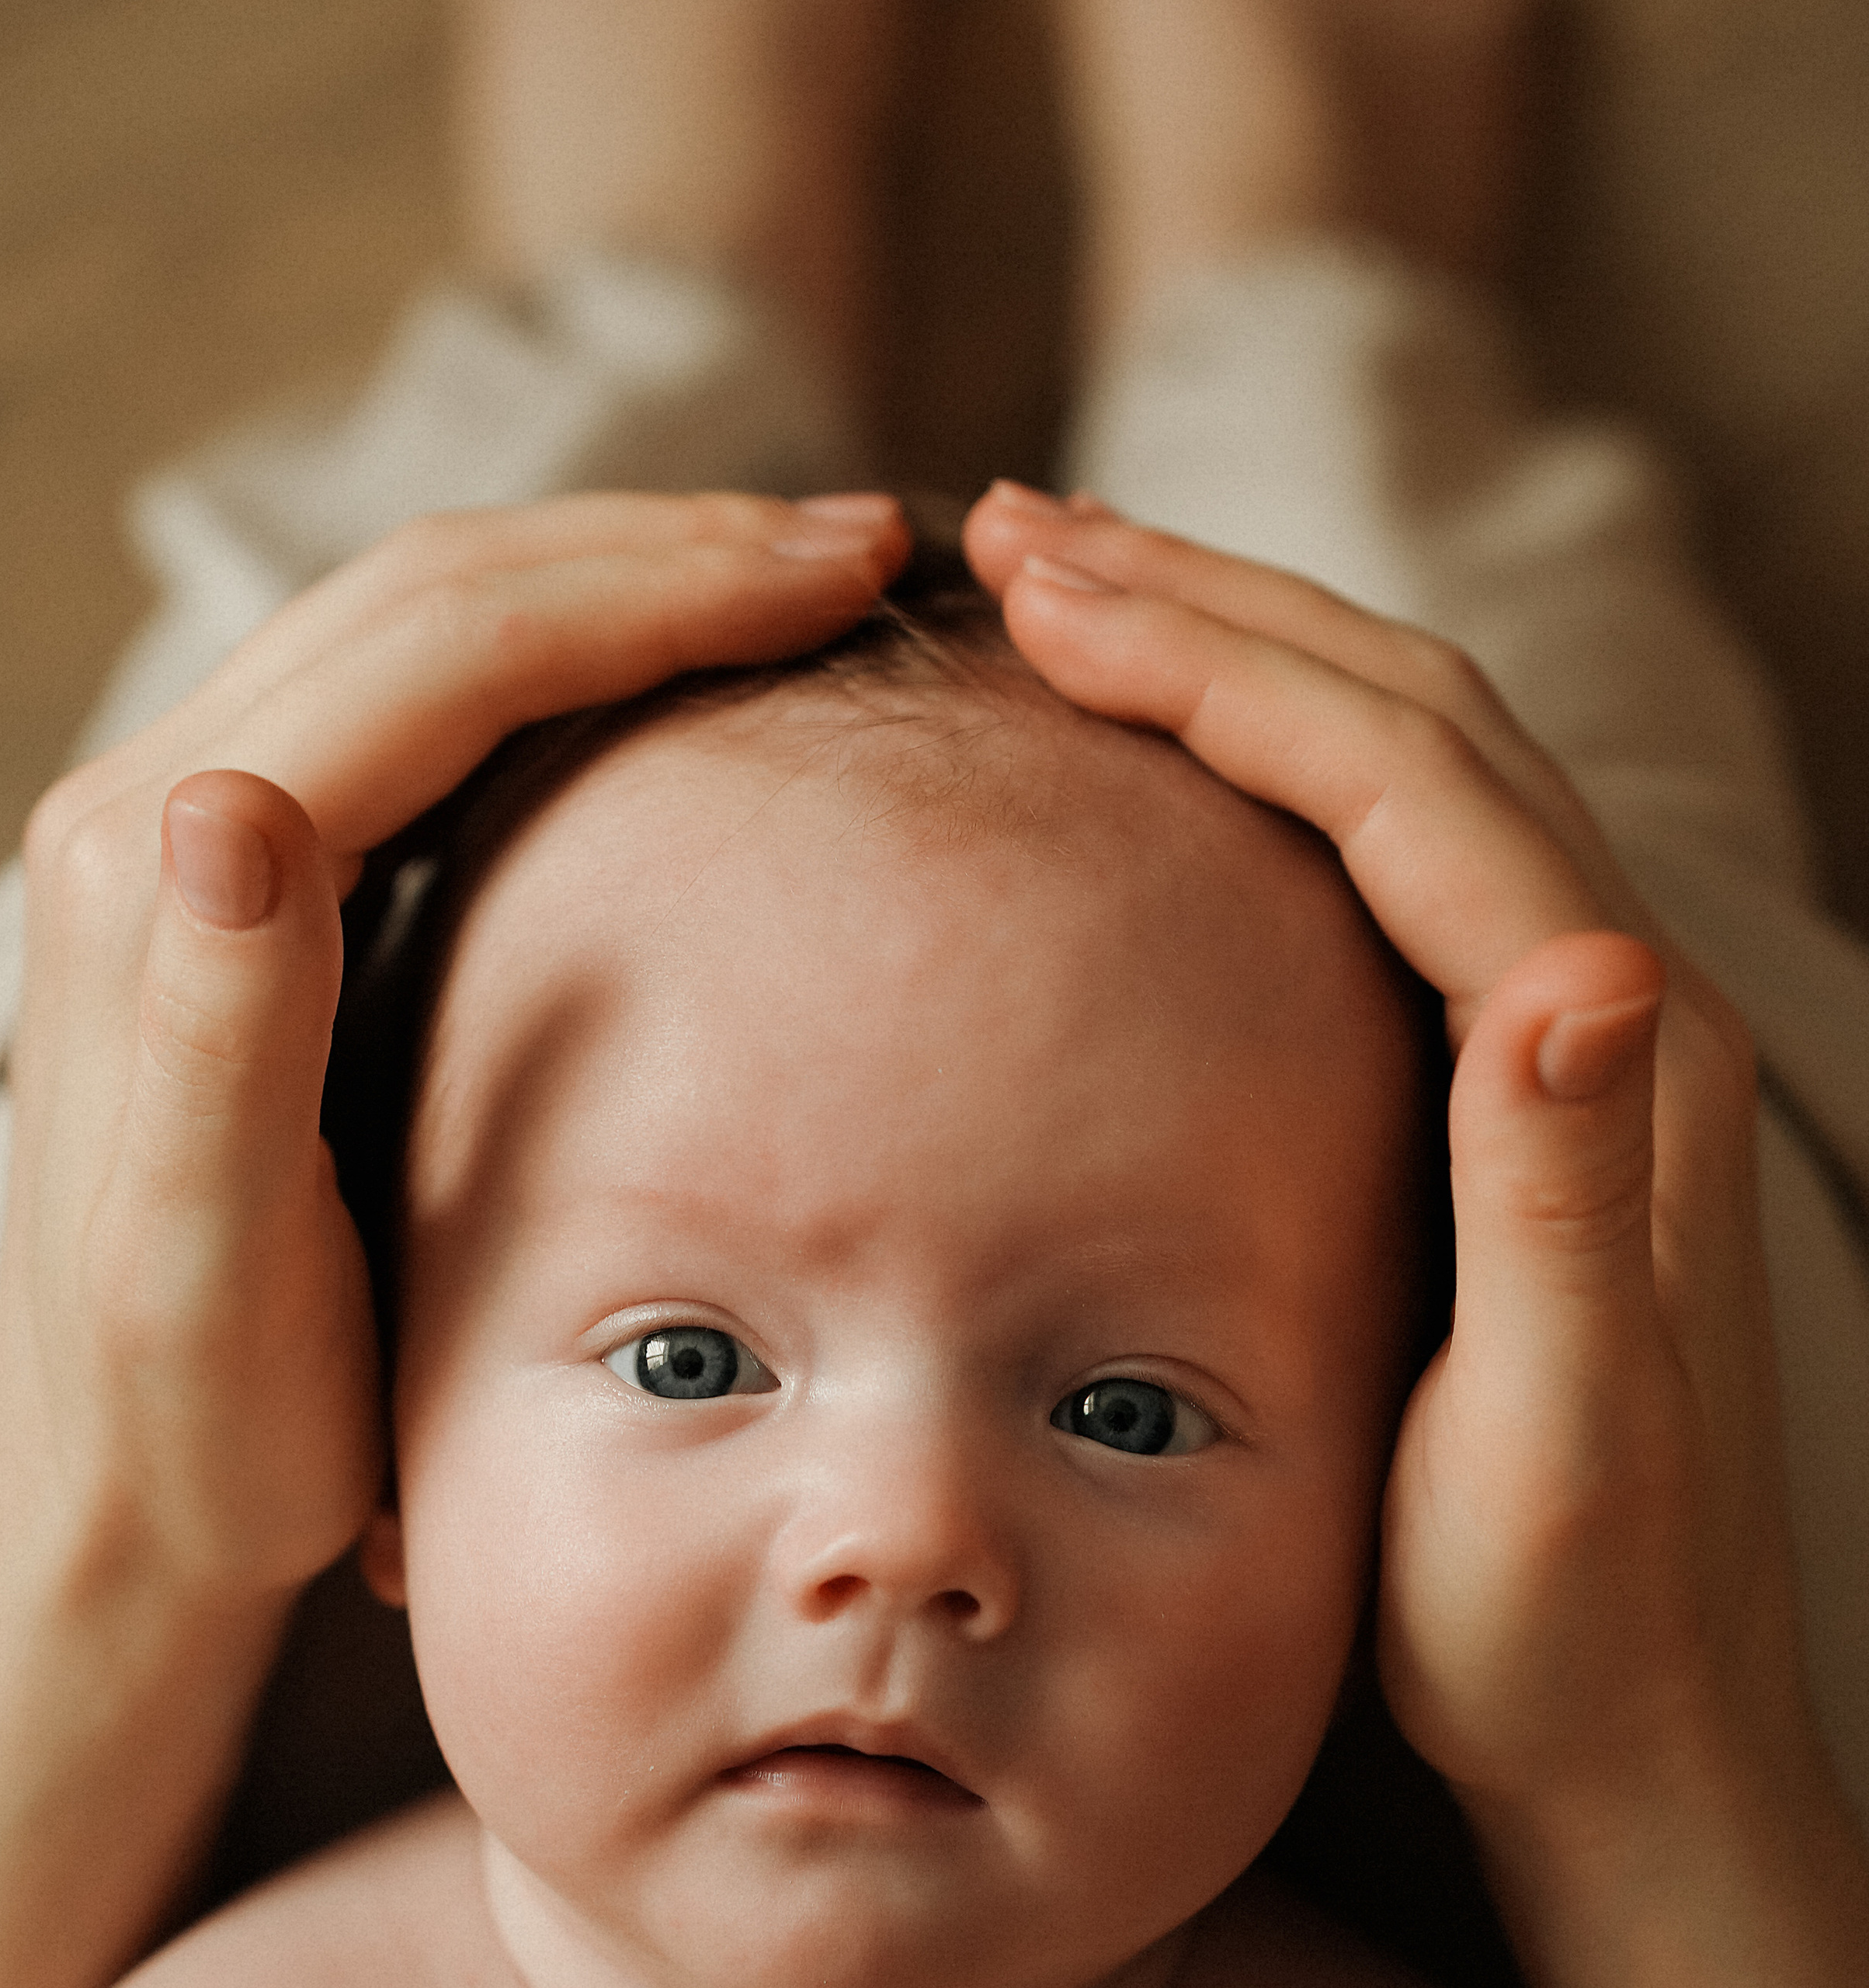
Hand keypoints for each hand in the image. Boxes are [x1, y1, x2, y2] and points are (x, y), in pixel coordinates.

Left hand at [0, 487, 904, 1601]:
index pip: (447, 655)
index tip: (838, 573)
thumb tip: (235, 804)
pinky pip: (424, 688)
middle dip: (666, 548)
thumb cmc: (201, 1409)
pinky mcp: (244, 866)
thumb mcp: (201, 1256)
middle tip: (858, 545)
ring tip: (793, 572)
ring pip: (436, 615)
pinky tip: (668, 659)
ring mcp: (199, 824)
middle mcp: (163, 805)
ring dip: (624, 571)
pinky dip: (570, 641)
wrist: (124, 1484)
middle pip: (444, 592)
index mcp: (161, 870)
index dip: (657, 592)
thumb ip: (208, 1026)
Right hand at [963, 482, 1867, 1985]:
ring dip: (1234, 648)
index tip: (1044, 592)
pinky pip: (1382, 842)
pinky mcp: (1505, 1071)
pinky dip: (1264, 752)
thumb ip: (1575, 1193)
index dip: (1218, 667)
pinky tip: (1171, 748)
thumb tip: (1590, 963)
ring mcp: (1562, 1030)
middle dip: (1207, 606)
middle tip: (1019, 534)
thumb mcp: (1562, 1431)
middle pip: (1403, 721)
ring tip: (1074, 590)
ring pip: (1394, 755)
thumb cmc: (1566, 1621)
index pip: (1402, 785)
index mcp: (1607, 1063)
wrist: (1637, 1742)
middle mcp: (1605, 1006)